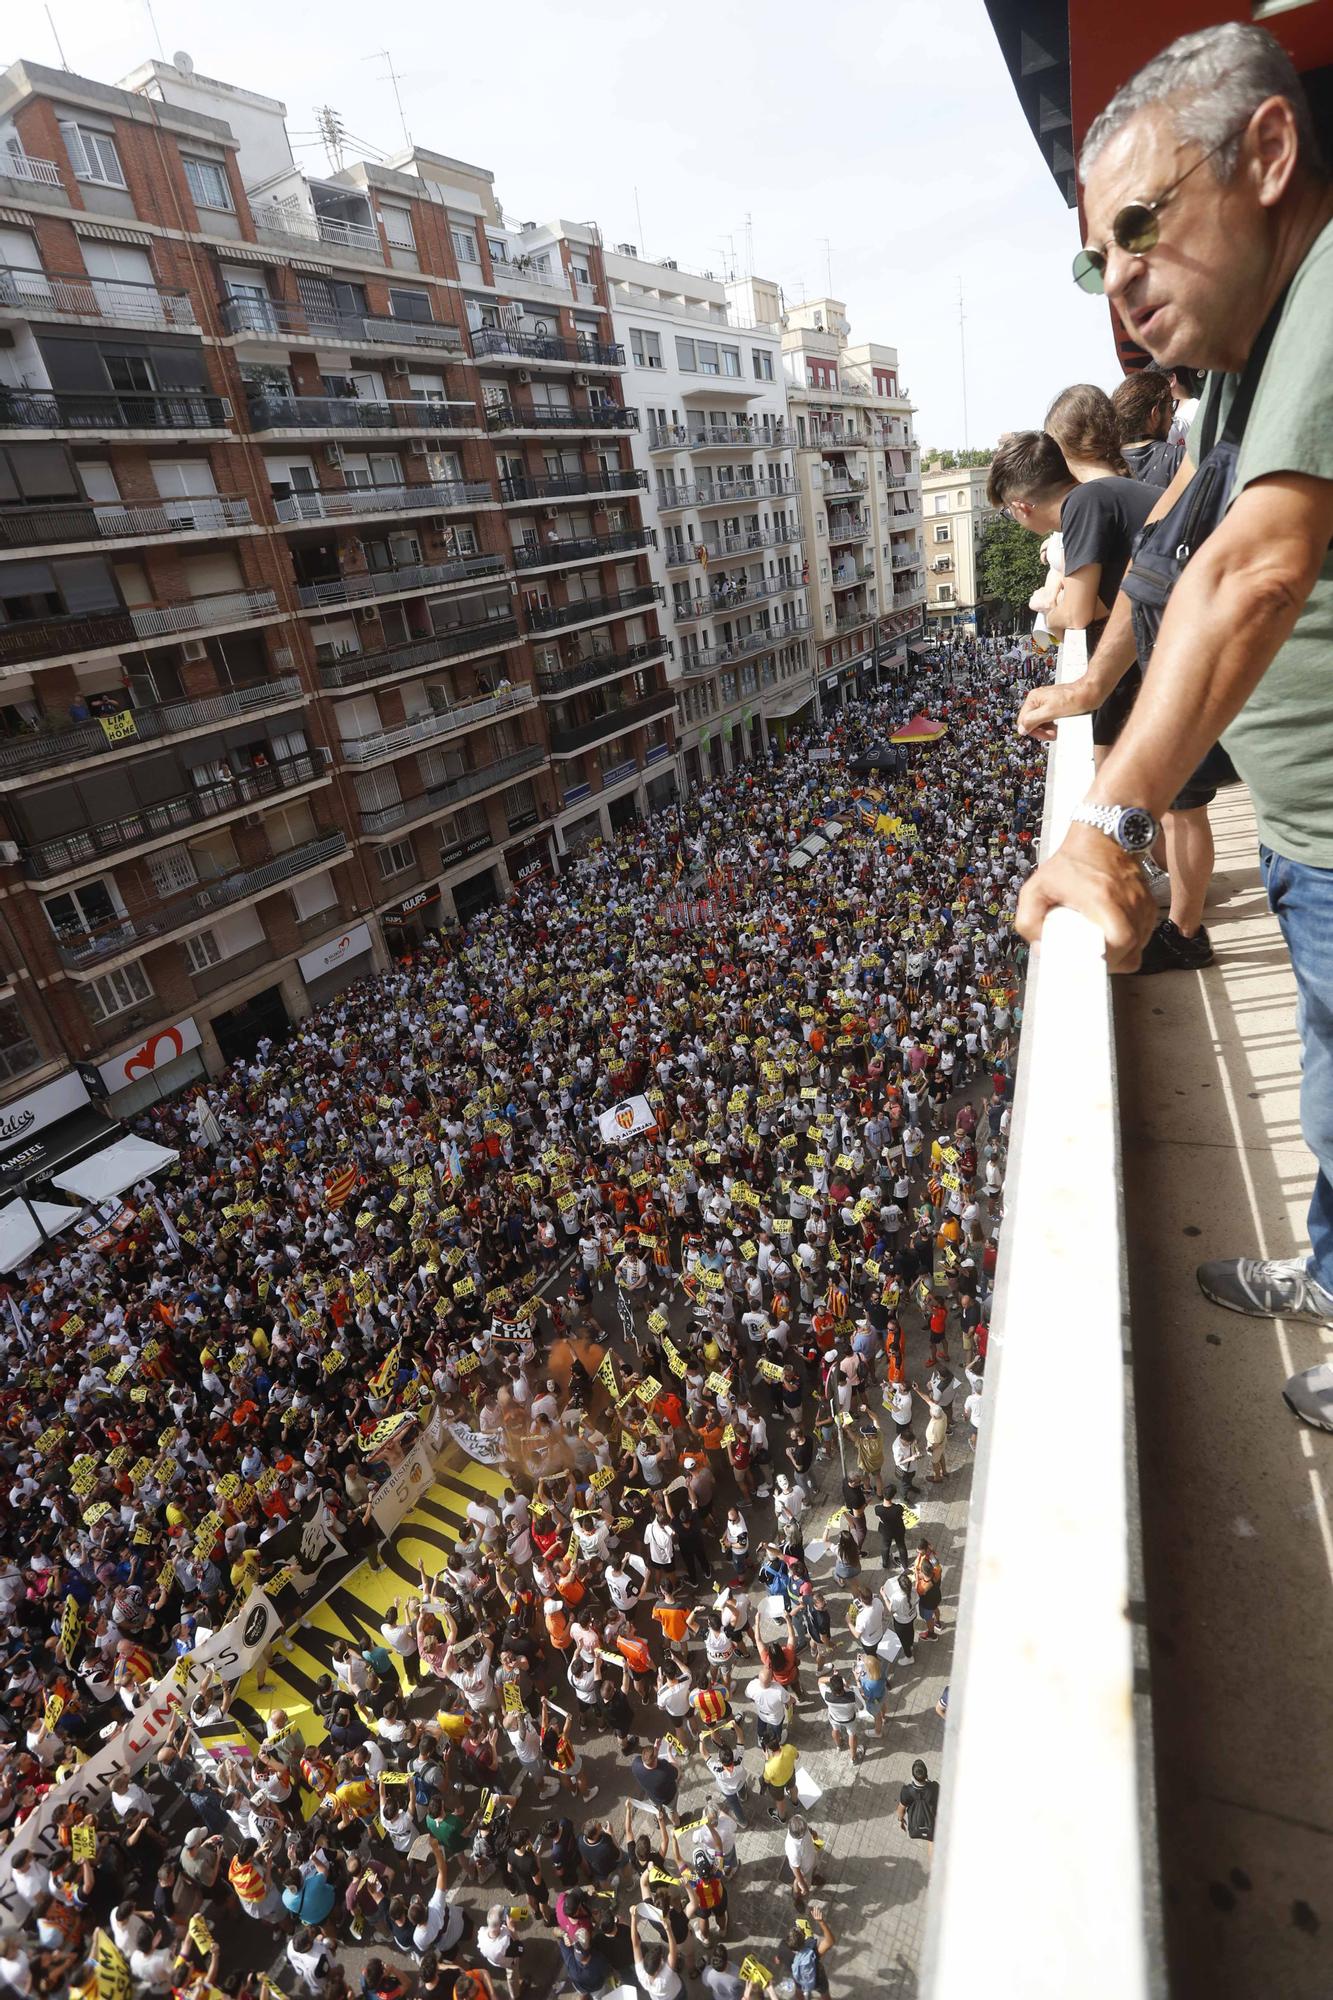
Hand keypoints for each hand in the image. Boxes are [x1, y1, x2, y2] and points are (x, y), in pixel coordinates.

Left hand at [1015, 823, 1156, 970]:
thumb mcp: (1035, 889)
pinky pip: (1144, 934)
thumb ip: (1029, 921)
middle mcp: (1129, 902)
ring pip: (1140, 946)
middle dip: (1112, 962)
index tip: (1089, 960)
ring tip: (1100, 945)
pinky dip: (1130, 941)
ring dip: (1121, 953)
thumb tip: (1042, 948)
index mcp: (1103, 899)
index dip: (1107, 959)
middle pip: (1133, 951)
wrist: (1100, 838)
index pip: (1121, 941)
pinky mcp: (1148, 904)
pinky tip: (1110, 934)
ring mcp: (1142, 903)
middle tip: (1092, 958)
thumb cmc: (1068, 864)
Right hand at [1016, 682, 1091, 741]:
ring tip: (1057, 731)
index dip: (1033, 731)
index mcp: (1033, 699)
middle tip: (1052, 734)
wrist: (1089, 693)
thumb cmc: (1074, 698)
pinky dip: (1053, 725)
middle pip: (1031, 722)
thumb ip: (1033, 720)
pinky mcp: (1055, 706)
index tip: (1044, 735)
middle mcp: (1038, 700)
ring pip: (1040, 722)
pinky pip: (1048, 719)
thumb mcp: (1050, 711)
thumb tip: (1022, 729)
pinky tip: (1059, 726)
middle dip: (1041, 731)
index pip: (1023, 721)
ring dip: (1048, 729)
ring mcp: (1047, 702)